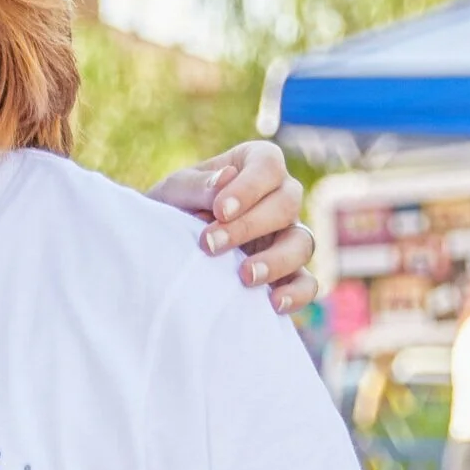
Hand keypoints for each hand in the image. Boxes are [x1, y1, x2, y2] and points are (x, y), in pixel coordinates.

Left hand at [149, 141, 317, 313]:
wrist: (162, 249)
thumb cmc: (172, 209)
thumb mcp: (174, 192)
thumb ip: (197, 185)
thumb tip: (226, 178)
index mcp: (255, 165)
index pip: (269, 165)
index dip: (249, 188)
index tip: (220, 210)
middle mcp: (279, 197)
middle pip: (287, 204)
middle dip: (250, 226)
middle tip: (210, 244)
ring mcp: (287, 235)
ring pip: (302, 243)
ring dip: (276, 260)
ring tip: (244, 277)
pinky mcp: (287, 272)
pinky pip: (307, 283)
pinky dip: (296, 293)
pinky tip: (272, 303)